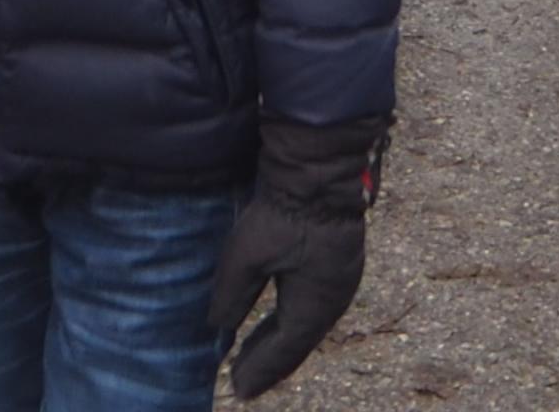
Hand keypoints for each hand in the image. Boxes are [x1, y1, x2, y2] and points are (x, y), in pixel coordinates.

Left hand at [207, 115, 387, 397]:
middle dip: (269, 362)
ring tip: (254, 358)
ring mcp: (340, 282)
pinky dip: (291, 321)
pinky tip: (277, 322)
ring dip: (280, 343)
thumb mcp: (247, 254)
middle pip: (298, 343)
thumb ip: (232, 294)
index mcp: (315, 304)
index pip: (284, 348)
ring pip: (306, 325)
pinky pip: (311, 306)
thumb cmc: (283, 212)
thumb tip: (218, 326)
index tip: (237, 388)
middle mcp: (333, 300)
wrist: (320, 170)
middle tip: (242, 381)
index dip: (260, 369)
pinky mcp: (337, 265)